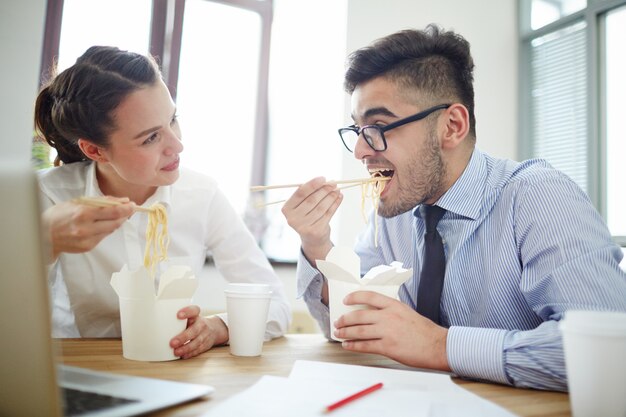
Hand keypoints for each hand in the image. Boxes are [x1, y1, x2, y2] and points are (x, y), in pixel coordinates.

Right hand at [42, 198, 134, 259]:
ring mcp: (88, 240)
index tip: (132, 205)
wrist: (44, 235)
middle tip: (130, 209)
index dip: (126, 208)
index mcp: (83, 213)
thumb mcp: (77, 202)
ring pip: (111, 230)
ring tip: (116, 214)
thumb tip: (122, 200)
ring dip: (117, 222)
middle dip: (125, 215)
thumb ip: (100, 201)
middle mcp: (86, 228)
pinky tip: (102, 224)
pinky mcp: (88, 247)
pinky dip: (106, 229)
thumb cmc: (59, 215)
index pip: (113, 211)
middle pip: (116, 222)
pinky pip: (103, 236)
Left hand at [170, 306, 227, 358]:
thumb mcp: (189, 317)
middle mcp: (202, 324)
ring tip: (176, 352)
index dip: (187, 312)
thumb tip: (157, 326)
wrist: (214, 329)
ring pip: (197, 342)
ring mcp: (205, 335)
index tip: (178, 315)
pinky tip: (183, 355)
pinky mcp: (206, 344)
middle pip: (194, 330)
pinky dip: (191, 353)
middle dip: (183, 337)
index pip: (194, 310)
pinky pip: (199, 349)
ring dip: (186, 348)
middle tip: (172, 343)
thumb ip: (177, 320)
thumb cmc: (195, 323)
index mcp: (196, 315)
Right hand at [281, 176, 342, 265]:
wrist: (311, 237)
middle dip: (324, 190)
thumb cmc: (307, 215)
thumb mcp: (303, 204)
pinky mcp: (315, 231)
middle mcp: (293, 219)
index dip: (312, 185)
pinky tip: (339, 197)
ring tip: (337, 189)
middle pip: (311, 200)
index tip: (323, 178)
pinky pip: (328, 214)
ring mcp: (303, 226)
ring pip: (321, 207)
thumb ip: (310, 193)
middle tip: (333, 183)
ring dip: (331, 197)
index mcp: (286, 209)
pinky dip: (335, 204)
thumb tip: (325, 182)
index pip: (300, 193)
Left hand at [333, 291, 450, 371]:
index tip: (346, 300)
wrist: (437, 345)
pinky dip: (353, 345)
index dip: (355, 297)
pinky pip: (365, 345)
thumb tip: (371, 314)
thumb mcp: (407, 312)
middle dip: (345, 319)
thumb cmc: (424, 331)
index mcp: (394, 305)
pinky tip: (347, 345)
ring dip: (346, 332)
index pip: (369, 296)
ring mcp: (387, 332)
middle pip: (360, 315)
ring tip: (338, 333)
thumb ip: (390, 311)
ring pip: (359, 330)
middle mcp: (389, 316)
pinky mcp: (388, 347)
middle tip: (338, 322)